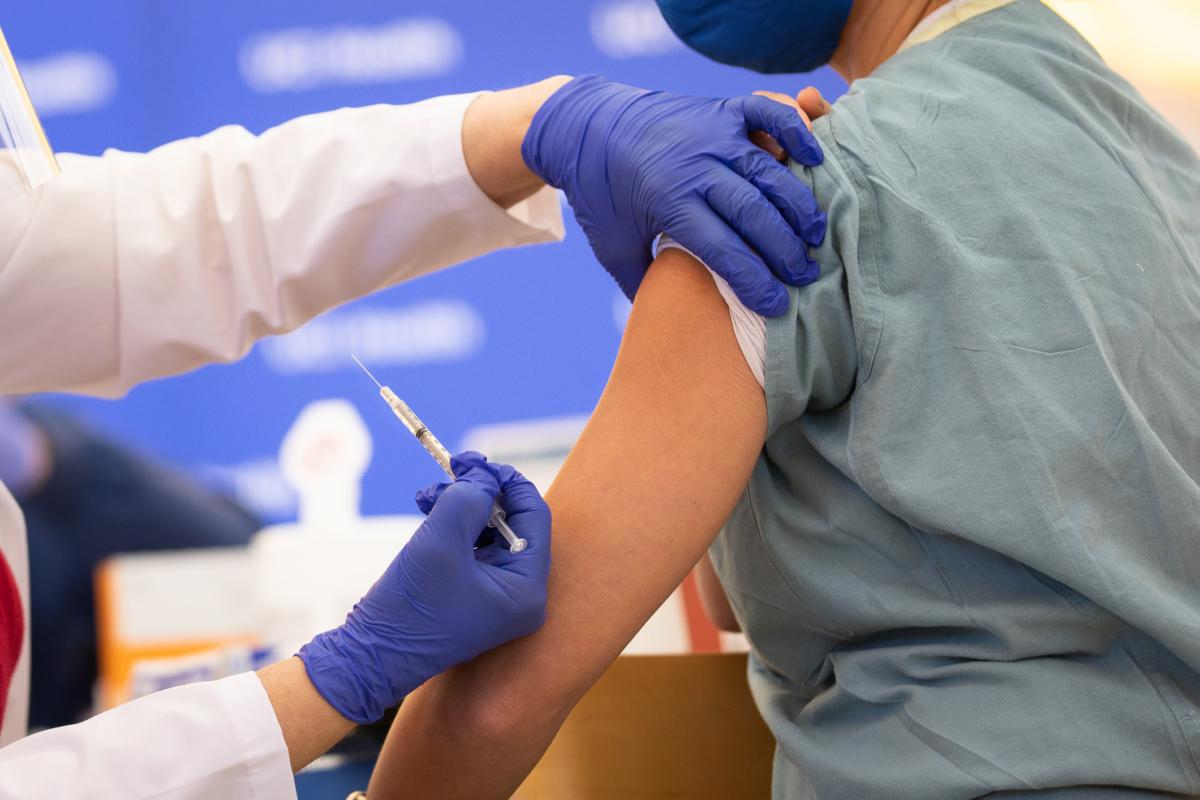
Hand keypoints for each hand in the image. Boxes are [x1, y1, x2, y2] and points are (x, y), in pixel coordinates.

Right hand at [297, 452, 550, 722]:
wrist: (368, 657)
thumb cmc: (409, 607)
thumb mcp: (441, 540)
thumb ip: (468, 498)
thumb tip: (484, 477)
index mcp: (526, 589)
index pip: (534, 517)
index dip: (508, 482)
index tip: (477, 461)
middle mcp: (518, 594)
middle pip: (512, 521)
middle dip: (479, 491)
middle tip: (453, 464)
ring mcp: (493, 596)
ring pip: (487, 529)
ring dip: (459, 504)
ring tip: (426, 494)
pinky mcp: (469, 593)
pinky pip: (469, 546)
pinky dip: (449, 523)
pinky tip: (425, 509)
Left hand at [522, 75, 826, 316]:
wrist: (585, 124)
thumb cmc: (600, 193)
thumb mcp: (611, 245)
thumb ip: (642, 282)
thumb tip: (672, 324)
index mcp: (667, 202)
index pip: (723, 250)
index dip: (754, 281)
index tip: (777, 305)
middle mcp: (694, 165)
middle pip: (755, 213)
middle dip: (785, 250)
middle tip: (805, 275)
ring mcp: (711, 132)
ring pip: (770, 171)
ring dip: (798, 205)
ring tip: (814, 236)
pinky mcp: (721, 108)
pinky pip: (768, 113)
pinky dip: (795, 130)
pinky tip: (814, 159)